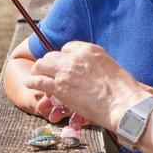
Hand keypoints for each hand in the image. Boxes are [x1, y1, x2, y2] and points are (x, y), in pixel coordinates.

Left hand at [26, 41, 146, 128]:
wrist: (123, 103)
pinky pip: (38, 81)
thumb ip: (97, 66)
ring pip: (42, 65)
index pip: (67, 48)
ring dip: (37, 71)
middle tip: (46, 71)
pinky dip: (32, 82)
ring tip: (34, 75)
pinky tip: (29, 84)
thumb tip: (92, 73)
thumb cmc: (122, 91)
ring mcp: (66, 71)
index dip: (63, 58)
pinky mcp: (59, 87)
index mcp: (89, 50)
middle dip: (49, 64)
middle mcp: (75, 57)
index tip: (62, 65)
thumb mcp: (110, 68)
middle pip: (52, 55)